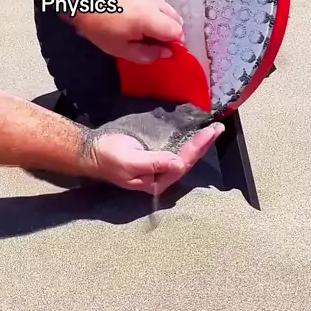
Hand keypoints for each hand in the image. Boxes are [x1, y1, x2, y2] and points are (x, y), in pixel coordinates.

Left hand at [74, 0, 183, 63]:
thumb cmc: (99, 26)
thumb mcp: (120, 49)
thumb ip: (147, 54)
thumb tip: (167, 53)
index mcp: (148, 18)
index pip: (177, 32)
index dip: (174, 44)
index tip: (163, 51)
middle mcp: (154, 1)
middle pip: (177, 20)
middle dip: (170, 34)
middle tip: (154, 43)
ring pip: (170, 11)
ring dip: (164, 23)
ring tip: (145, 30)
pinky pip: (160, 4)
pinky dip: (157, 14)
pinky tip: (139, 18)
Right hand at [90, 122, 223, 194]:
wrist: (91, 151)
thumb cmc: (109, 157)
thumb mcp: (130, 160)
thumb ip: (154, 162)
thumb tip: (178, 163)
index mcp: (156, 182)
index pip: (182, 164)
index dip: (197, 148)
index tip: (209, 133)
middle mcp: (161, 176)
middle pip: (187, 161)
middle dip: (204, 145)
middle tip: (218, 129)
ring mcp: (158, 167)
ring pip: (184, 156)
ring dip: (200, 144)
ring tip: (214, 131)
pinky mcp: (155, 157)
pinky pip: (176, 149)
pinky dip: (188, 141)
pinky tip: (196, 135)